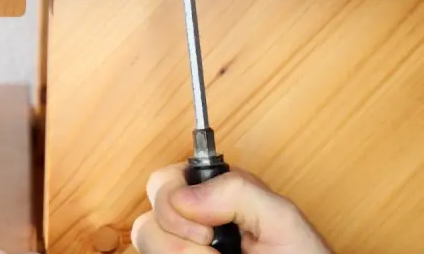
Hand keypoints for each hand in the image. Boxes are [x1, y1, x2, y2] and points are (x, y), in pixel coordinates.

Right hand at [131, 163, 330, 252]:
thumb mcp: (281, 219)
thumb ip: (237, 192)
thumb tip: (183, 196)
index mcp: (216, 196)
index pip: (165, 181)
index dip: (173, 201)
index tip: (206, 230)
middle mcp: (194, 223)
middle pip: (149, 216)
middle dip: (175, 236)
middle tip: (211, 252)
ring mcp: (185, 249)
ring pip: (146, 242)